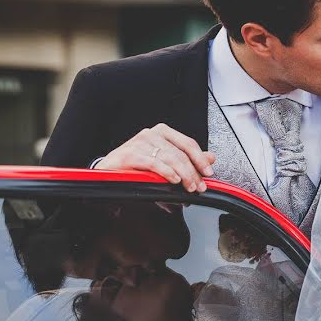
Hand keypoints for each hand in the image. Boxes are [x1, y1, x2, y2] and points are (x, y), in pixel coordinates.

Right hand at [95, 124, 215, 191]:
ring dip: (183, 175)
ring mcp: (140, 142)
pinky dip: (166, 173)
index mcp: (162, 132)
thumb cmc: (137, 166)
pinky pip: (154, 163)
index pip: (188, 143)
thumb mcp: (166, 162)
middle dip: (193, 172)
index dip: (200, 159)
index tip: (209, 173)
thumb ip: (188, 159)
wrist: (109, 171)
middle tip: (199, 186)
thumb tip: (211, 157)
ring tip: (189, 187)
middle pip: (180, 153)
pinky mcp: (130, 154)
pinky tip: (174, 181)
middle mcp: (152, 134)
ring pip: (169, 158)